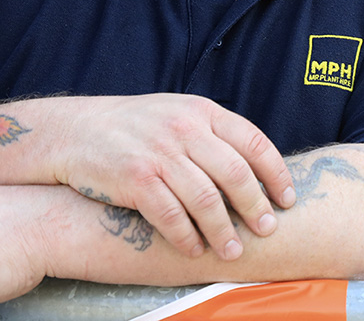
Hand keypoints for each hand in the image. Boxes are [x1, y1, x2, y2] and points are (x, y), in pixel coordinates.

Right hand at [44, 94, 294, 260]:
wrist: (76, 130)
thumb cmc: (136, 127)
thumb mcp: (180, 113)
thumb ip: (214, 134)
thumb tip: (257, 168)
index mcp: (203, 111)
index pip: (254, 143)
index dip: (276, 174)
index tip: (287, 200)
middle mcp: (185, 128)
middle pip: (235, 174)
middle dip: (256, 207)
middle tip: (267, 230)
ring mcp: (160, 153)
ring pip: (206, 199)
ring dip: (224, 231)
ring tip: (233, 251)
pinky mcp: (135, 178)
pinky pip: (171, 215)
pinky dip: (187, 237)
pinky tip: (195, 249)